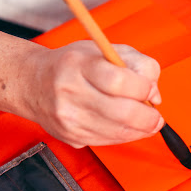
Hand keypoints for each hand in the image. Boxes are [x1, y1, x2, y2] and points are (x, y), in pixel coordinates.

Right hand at [23, 41, 163, 147]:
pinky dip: (125, 135)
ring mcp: (69, 117)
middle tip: (156, 116)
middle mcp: (70, 91)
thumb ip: (138, 64)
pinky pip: (108, 141)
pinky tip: (127, 126)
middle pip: (122, 112)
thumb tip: (154, 94)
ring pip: (118, 132)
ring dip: (140, 130)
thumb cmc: (72, 64)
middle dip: (148, 117)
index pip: (119, 80)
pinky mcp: (70, 136)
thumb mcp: (105, 49)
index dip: (144, 88)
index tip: (150, 89)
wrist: (34, 83)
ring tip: (145, 121)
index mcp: (79, 64)